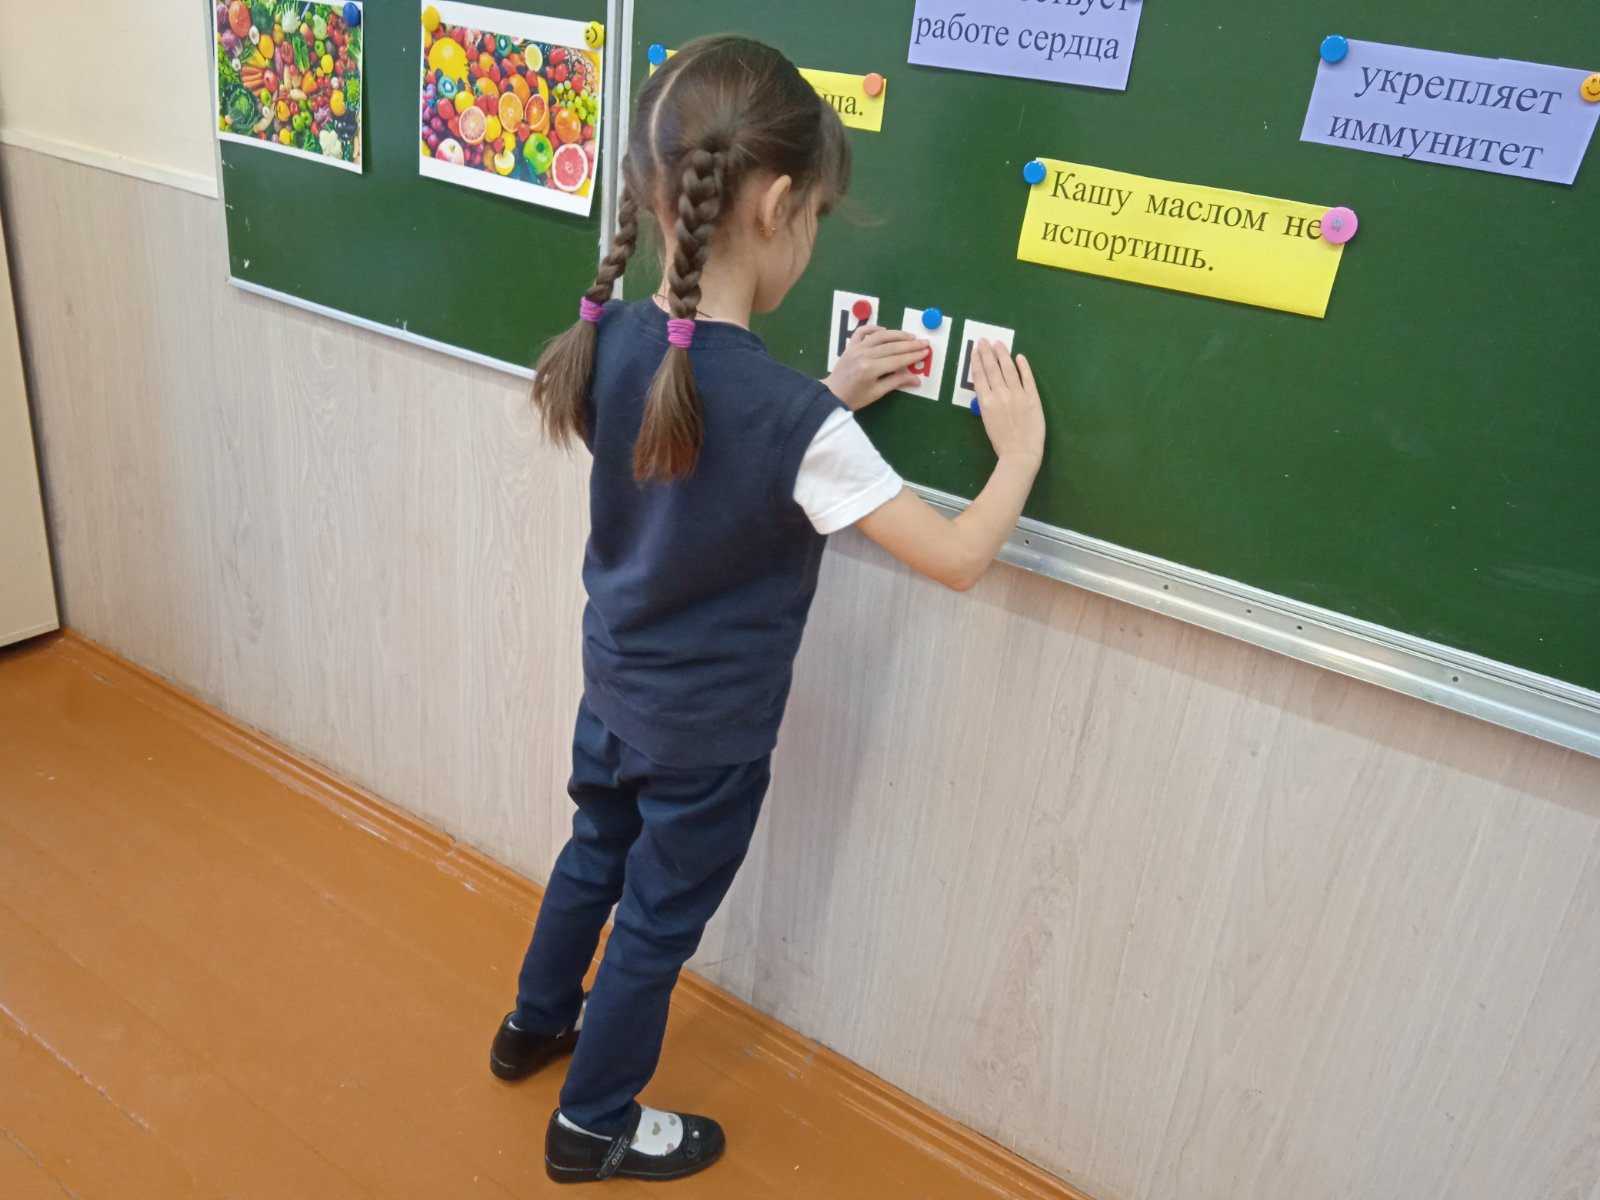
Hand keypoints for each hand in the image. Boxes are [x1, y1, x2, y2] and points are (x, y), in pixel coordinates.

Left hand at [823, 325, 930, 410]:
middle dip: (910, 344)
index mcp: (871, 369)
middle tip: (924, 342)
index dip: (913, 355)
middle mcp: (864, 355)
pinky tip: (885, 330)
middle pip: (892, 346)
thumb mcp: (877, 393)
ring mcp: (856, 348)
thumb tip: (917, 379)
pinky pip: (862, 332)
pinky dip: (874, 329)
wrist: (832, 395)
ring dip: (897, 334)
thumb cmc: (855, 398)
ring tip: (910, 336)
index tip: (926, 351)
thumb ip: (896, 382)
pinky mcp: (850, 346)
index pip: (897, 359)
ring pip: (880, 336)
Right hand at [971, 340, 1044, 465]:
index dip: (977, 361)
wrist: (1020, 453)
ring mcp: (1017, 394)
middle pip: (992, 368)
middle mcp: (1000, 394)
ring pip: (1008, 369)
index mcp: (986, 401)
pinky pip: (1027, 378)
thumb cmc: (1001, 442)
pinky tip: (1019, 357)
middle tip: (984, 340)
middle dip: (987, 352)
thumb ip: (988, 403)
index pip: (980, 376)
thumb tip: (989, 389)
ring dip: (1003, 354)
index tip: (976, 350)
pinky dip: (1023, 366)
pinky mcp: (1032, 397)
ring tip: (999, 343)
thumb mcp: (987, 421)